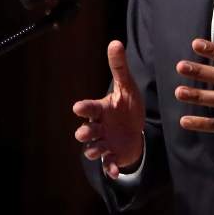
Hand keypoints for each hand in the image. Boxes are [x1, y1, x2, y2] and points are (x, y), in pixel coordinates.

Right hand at [73, 41, 145, 178]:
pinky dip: (111, 168)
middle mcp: (98, 127)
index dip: (84, 108)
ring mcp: (104, 142)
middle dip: (85, 132)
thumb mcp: (127, 86)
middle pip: (86, 131)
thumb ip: (119, 67)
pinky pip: (108, 164)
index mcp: (100, 109)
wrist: (134, 129)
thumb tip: (116, 42)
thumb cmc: (126, 106)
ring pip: (93, 149)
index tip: (79, 107)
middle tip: (87, 131)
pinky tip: (116, 172)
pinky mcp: (112, 155)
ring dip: (94, 150)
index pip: (88, 108)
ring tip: (97, 151)